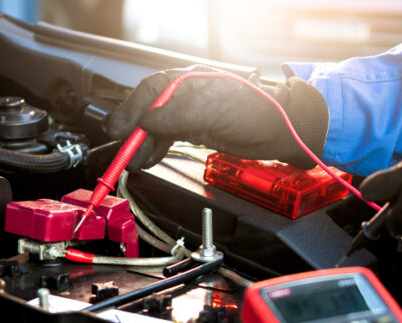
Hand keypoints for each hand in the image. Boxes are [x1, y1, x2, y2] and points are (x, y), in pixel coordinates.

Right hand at [104, 65, 328, 170]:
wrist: (282, 132)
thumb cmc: (258, 113)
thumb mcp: (215, 110)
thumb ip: (178, 114)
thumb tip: (147, 121)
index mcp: (189, 81)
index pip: (150, 92)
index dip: (131, 111)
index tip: (119, 130)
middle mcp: (186, 95)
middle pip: (148, 111)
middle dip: (134, 133)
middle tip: (124, 154)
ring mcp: (191, 114)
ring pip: (156, 128)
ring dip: (142, 145)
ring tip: (134, 162)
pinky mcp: (197, 130)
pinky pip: (168, 138)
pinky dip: (155, 149)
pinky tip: (148, 159)